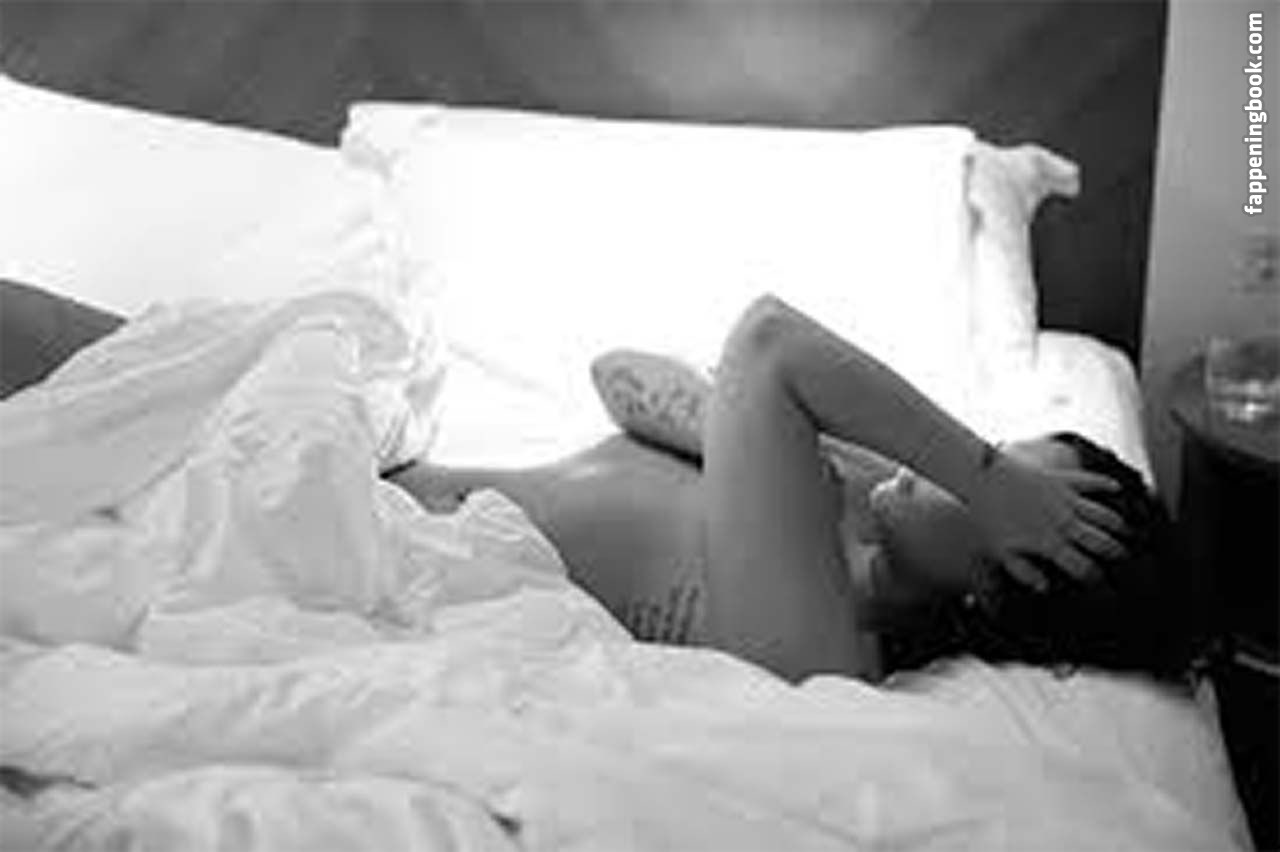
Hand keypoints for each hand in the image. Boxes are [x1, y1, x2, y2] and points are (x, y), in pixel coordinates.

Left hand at [969, 452, 1127, 590]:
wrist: (982, 478)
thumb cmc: (988, 517)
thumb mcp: (1001, 552)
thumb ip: (1024, 572)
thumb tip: (1045, 588)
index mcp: (1050, 544)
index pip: (1083, 567)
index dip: (1094, 577)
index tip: (1100, 582)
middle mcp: (1065, 522)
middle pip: (1102, 542)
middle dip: (1117, 553)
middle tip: (1124, 558)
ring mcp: (1067, 499)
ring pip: (1103, 514)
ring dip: (1118, 524)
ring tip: (1127, 531)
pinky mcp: (1063, 478)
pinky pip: (1091, 481)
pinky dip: (1105, 484)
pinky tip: (1116, 488)